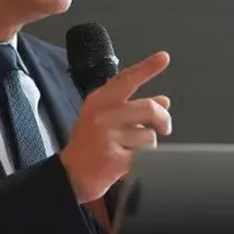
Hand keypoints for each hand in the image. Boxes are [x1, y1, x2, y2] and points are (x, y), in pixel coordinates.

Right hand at [59, 51, 171, 203]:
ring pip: (149, 137)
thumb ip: (132, 108)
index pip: (126, 79)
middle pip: (149, 109)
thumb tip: (163, 101)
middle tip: (164, 128)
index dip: (147, 68)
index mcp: (100, 101)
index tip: (163, 57)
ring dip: (146, 146)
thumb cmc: (88, 145)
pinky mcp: (115, 159)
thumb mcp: (105, 120)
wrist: (68, 175)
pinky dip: (141, 161)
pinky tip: (125, 163)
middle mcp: (103, 115)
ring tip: (129, 151)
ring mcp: (108, 137)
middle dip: (163, 120)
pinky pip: (144, 157)